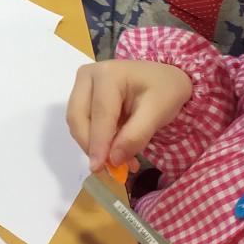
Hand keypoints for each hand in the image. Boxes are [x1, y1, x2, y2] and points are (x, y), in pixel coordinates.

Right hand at [66, 58, 192, 170]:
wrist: (166, 77)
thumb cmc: (165, 91)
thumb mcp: (158, 113)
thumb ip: (136, 136)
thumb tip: (113, 160)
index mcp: (108, 74)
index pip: (100, 114)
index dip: (98, 142)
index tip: (99, 168)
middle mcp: (88, 75)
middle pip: (78, 116)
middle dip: (90, 145)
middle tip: (108, 168)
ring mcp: (83, 84)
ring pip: (77, 121)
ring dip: (92, 145)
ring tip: (118, 161)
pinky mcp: (83, 94)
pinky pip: (82, 122)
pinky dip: (94, 140)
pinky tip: (114, 150)